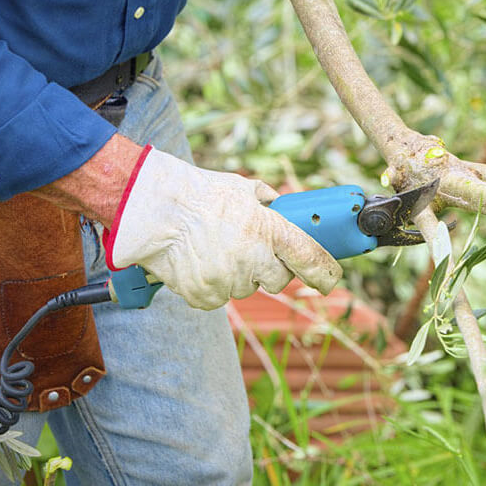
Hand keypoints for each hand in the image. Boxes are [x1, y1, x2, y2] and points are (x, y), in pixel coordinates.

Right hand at [102, 146, 341, 309]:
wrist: (154, 210)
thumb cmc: (200, 194)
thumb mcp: (242, 188)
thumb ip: (267, 201)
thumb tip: (281, 207)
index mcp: (268, 230)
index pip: (309, 258)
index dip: (324, 272)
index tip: (330, 279)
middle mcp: (252, 258)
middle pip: (279, 280)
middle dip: (270, 269)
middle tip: (251, 250)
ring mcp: (228, 280)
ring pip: (245, 288)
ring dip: (238, 275)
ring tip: (216, 249)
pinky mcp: (205, 296)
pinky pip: (218, 297)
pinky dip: (212, 285)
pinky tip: (200, 262)